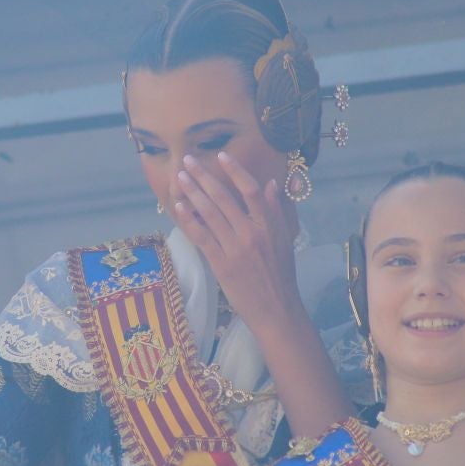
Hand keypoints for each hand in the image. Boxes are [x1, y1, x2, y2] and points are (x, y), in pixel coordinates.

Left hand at [172, 152, 301, 332]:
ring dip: (193, 193)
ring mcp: (236, 249)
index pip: (251, 190)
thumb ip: (276, 211)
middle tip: (188, 160)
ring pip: (210, 214)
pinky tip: (179, 206)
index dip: (235, 171)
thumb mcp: (285, 240)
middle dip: (204, 177)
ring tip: (180, 178)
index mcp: (270, 226)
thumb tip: (271, 184)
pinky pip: (202, 237)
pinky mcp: (222, 264)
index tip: (221, 155)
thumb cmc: (280, 276)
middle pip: (224, 198)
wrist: (276, 310)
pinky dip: (190, 219)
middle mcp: (252, 234)